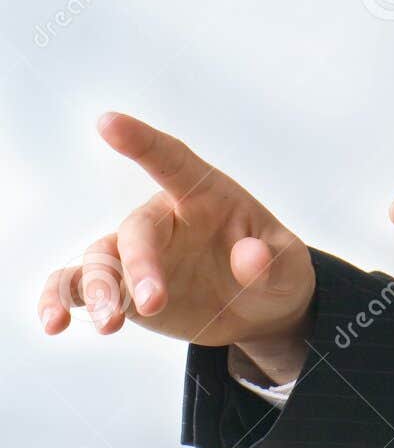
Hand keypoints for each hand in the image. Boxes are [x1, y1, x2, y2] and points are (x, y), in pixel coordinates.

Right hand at [38, 113, 315, 377]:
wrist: (258, 309)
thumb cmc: (273, 270)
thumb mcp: (288, 266)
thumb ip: (271, 261)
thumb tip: (249, 258)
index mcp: (205, 195)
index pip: (171, 160)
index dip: (140, 141)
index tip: (106, 122)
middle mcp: (164, 218)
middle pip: (136, 230)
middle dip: (138, 266)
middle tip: (152, 304)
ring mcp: (138, 253)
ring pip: (99, 260)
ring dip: (97, 291)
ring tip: (108, 325)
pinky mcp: (121, 287)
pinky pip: (78, 286)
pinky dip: (59, 299)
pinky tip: (52, 322)